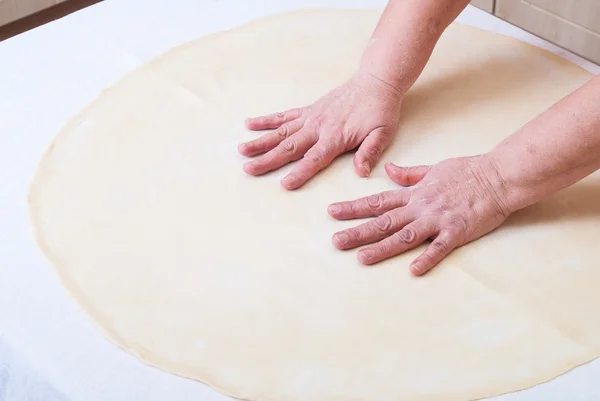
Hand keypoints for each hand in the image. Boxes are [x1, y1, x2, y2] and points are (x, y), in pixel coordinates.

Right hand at [239, 71, 402, 189]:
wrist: (375, 82)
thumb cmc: (380, 111)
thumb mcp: (383, 133)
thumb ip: (370, 152)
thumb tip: (362, 172)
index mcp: (336, 137)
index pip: (314, 158)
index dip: (300, 172)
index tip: (284, 184)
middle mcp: (318, 127)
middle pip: (290, 146)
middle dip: (268, 159)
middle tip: (249, 169)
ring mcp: (310, 117)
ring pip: (280, 132)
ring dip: (260, 141)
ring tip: (242, 150)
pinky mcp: (307, 110)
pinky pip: (283, 116)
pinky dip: (266, 120)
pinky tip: (249, 124)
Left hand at [328, 156, 512, 274]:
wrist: (498, 176)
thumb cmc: (467, 171)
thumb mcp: (432, 168)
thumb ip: (408, 175)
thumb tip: (387, 170)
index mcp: (414, 194)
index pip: (377, 201)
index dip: (353, 207)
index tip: (332, 212)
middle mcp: (420, 207)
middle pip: (384, 222)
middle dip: (358, 232)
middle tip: (335, 242)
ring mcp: (437, 220)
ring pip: (404, 236)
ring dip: (381, 248)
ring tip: (361, 258)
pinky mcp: (457, 232)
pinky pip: (439, 248)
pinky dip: (427, 258)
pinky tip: (413, 270)